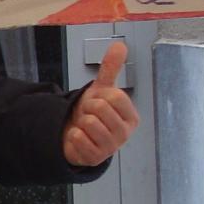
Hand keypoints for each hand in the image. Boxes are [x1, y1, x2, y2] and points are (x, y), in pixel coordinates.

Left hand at [62, 41, 138, 166]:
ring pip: (87, 122)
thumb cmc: (93, 113)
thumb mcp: (102, 89)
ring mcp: (110, 148)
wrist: (77, 135)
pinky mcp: (94, 159)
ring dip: (80, 122)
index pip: (114, 96)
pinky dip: (72, 135)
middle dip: (87, 107)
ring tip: (84, 127)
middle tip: (89, 115)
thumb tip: (119, 45)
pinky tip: (79, 138)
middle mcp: (124, 134)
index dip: (99, 94)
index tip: (98, 102)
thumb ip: (111, 68)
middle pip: (99, 108)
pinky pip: (76, 137)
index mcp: (131, 117)